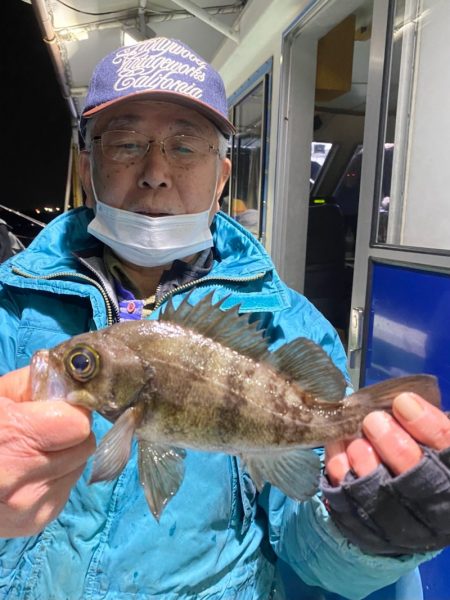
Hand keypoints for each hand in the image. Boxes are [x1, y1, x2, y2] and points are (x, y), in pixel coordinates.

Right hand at [0, 367, 94, 537]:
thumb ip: (36, 383)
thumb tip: (73, 382)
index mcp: (11, 437)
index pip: (78, 424)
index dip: (70, 411)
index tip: (56, 408)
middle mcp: (21, 479)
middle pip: (83, 444)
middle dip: (68, 434)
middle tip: (41, 430)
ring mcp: (29, 506)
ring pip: (78, 465)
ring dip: (63, 456)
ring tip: (29, 453)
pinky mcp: (35, 522)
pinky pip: (66, 486)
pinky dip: (54, 477)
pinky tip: (27, 474)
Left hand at [321, 392, 449, 554]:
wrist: (406, 505)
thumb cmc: (422, 458)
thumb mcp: (432, 440)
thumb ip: (424, 424)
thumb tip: (401, 402)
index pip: (447, 446)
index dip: (427, 424)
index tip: (403, 402)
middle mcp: (434, 504)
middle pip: (414, 476)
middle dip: (392, 444)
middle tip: (374, 420)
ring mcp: (398, 520)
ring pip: (379, 493)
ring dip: (363, 460)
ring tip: (356, 440)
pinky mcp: (367, 526)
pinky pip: (347, 499)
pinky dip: (340, 469)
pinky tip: (338, 447)